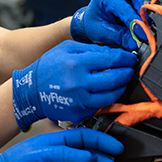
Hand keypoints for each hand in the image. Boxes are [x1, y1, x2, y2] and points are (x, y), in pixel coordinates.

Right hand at [12, 41, 136, 128]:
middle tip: (129, 69)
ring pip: (112, 96)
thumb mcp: (66, 48)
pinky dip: (107, 98)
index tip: (131, 57)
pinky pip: (101, 106)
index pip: (111, 59)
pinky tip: (106, 91)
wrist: (31, 91)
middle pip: (115, 79)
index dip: (126, 58)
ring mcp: (79, 101)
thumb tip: (114, 52)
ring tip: (120, 80)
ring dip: (121, 87)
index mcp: (76, 63)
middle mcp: (79, 83)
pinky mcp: (79, 113)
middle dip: (127, 73)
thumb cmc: (47, 67)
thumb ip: (91, 49)